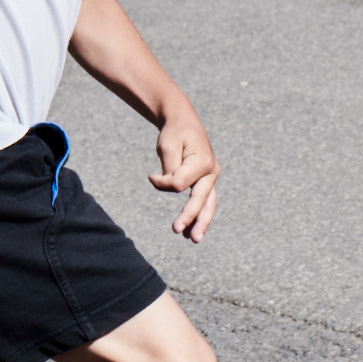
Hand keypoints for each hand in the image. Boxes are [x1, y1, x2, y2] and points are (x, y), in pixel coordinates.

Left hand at [149, 110, 219, 242]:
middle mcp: (211, 171)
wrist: (184, 122)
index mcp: (203, 161)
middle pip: (200, 198)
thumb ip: (169, 169)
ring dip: (200, 222)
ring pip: (208, 204)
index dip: (162, 182)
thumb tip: (170, 187)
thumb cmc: (175, 133)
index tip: (151, 176)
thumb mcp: (167, 146)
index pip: (180, 183)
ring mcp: (211, 178)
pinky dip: (199, 216)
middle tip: (177, 229)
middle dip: (189, 216)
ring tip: (193, 239)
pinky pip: (205, 202)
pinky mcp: (206, 182)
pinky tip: (192, 231)